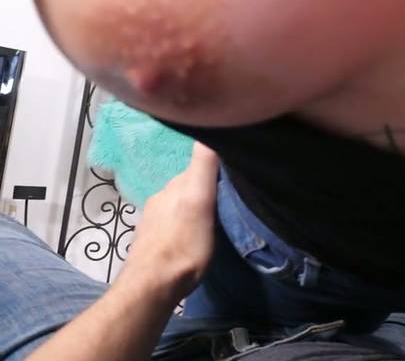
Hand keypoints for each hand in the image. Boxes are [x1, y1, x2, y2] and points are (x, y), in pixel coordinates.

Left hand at [119, 143, 218, 302]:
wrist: (151, 288)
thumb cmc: (182, 245)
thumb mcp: (200, 201)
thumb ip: (204, 165)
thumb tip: (211, 130)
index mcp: (175, 185)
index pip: (200, 163)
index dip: (219, 162)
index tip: (238, 168)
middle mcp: (163, 196)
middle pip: (192, 182)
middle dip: (210, 184)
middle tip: (234, 195)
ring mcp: (156, 218)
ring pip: (184, 201)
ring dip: (199, 204)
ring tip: (218, 215)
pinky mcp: (155, 238)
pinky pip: (177, 220)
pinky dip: (189, 220)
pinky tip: (197, 232)